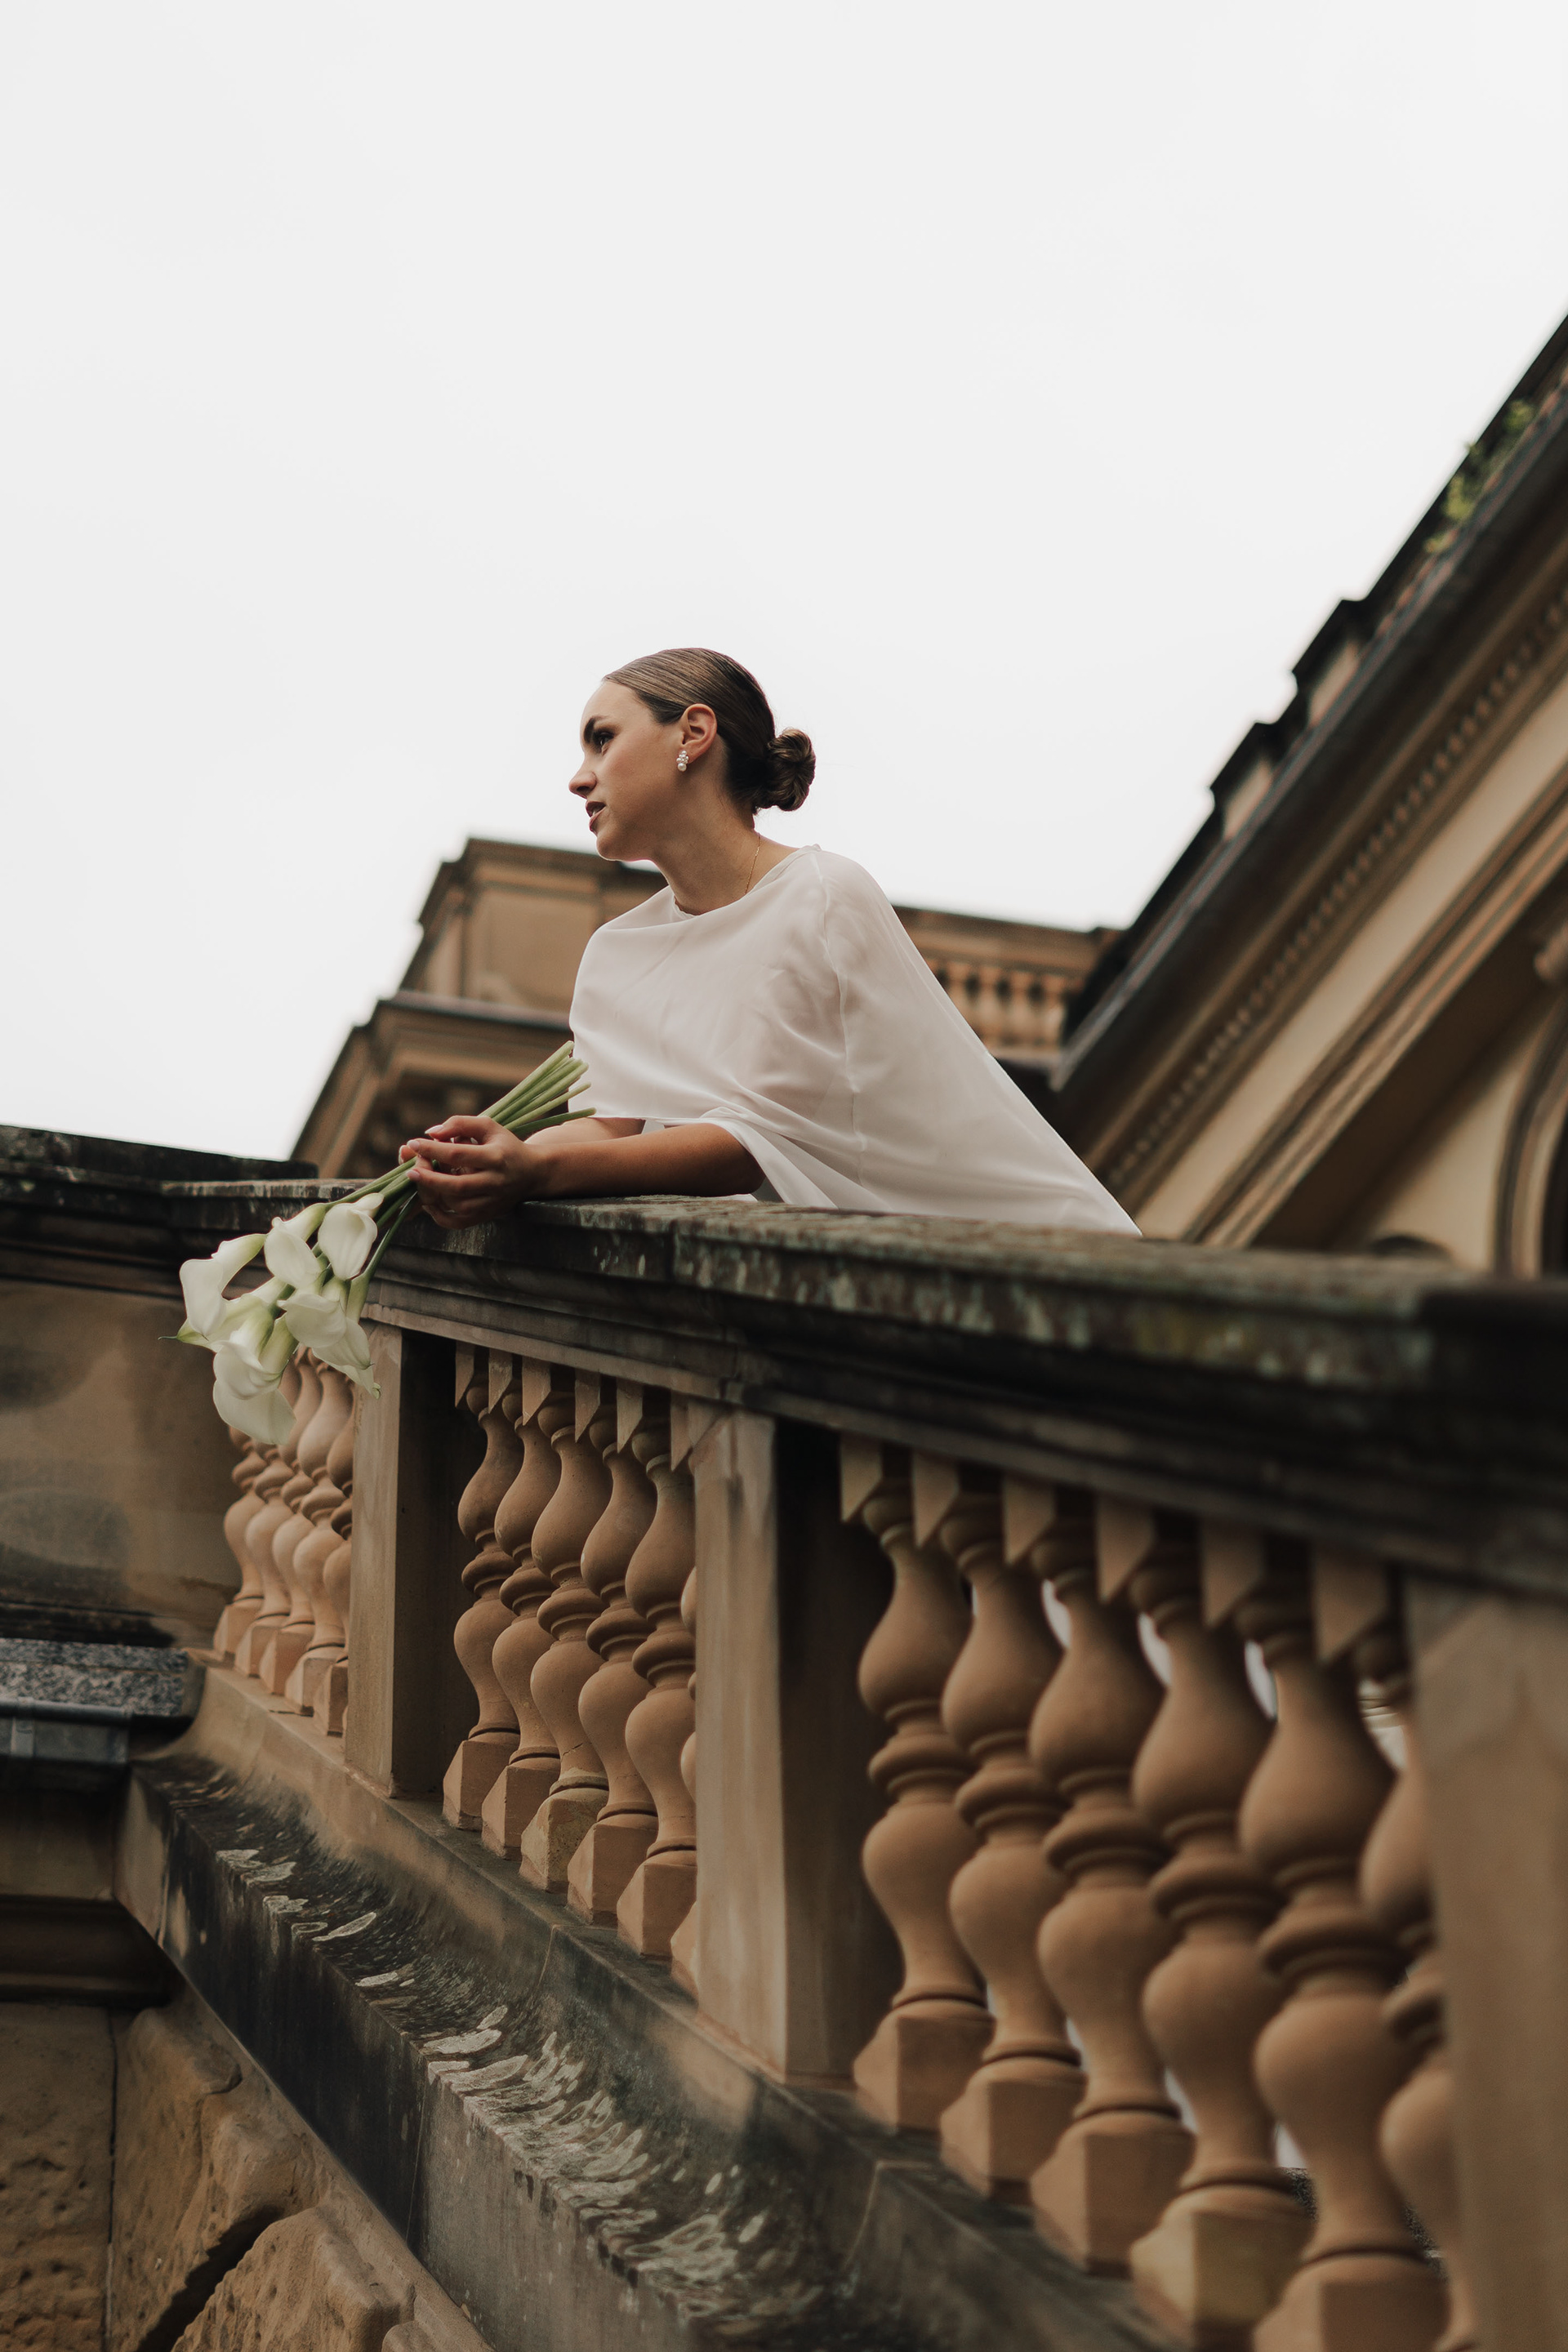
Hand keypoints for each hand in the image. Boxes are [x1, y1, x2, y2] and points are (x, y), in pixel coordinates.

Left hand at [398, 1116, 549, 1229]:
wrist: (533, 1173)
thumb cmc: (505, 1146)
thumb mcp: (489, 1126)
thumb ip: (460, 1123)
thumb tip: (431, 1133)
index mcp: (496, 1157)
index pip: (457, 1154)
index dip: (431, 1149)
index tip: (414, 1143)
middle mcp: (495, 1182)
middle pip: (455, 1185)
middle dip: (428, 1178)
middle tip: (411, 1169)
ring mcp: (491, 1202)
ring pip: (455, 1204)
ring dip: (433, 1193)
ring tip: (424, 1179)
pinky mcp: (487, 1215)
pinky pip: (458, 1222)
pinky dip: (439, 1216)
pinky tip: (429, 1202)